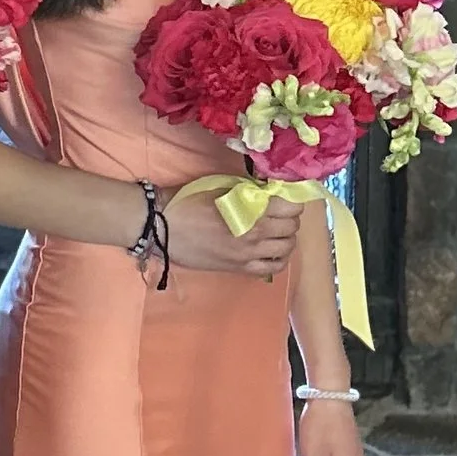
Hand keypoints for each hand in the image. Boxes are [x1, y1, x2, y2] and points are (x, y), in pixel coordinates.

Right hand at [166, 192, 301, 277]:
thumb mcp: (222, 188)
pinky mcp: (241, 268)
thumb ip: (249, 190)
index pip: (291, 207)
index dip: (291, 200)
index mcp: (252, 211)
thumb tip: (269, 191)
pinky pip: (273, 268)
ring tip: (275, 230)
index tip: (283, 197)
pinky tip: (271, 250)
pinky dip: (278, 258)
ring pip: (287, 248)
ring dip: (286, 237)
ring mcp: (250, 255)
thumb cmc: (189, 202)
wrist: (164, 228)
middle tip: (278, 211)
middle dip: (289, 217)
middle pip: (292, 227)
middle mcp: (256, 235)